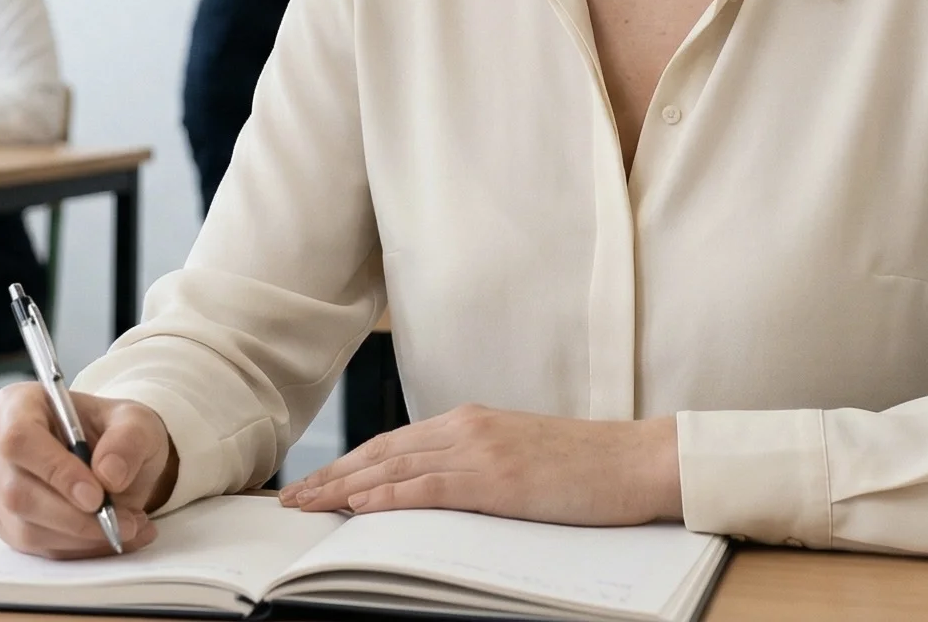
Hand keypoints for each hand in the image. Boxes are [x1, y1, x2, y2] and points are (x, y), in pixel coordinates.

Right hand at [0, 382, 174, 558]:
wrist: (113, 460)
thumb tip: (109, 474)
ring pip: (26, 527)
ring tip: (129, 527)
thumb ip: (128, 440)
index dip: (55, 470)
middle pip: (17, 491)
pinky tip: (112, 536)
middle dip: (74, 516)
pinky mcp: (7, 523)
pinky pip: (36, 548)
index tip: (96, 495)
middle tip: (124, 522)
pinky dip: (79, 549)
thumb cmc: (116, 432)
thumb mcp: (137, 422)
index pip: (20, 439)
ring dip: (82, 537)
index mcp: (17, 404)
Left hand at [281, 404, 681, 524]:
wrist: (636, 460)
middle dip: (332, 476)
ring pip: (394, 466)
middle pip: (382, 452)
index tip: (315, 483)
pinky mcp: (495, 478)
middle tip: (292, 499)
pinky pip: (427, 487)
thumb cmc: (587, 467)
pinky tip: (358, 506)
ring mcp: (480, 450)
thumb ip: (476, 465)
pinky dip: (387, 495)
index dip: (349, 463)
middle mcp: (467, 427)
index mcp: (471, 420)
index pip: (394, 442)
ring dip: (344, 487)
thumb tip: (436, 489)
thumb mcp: (519, 456)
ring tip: (307, 505)